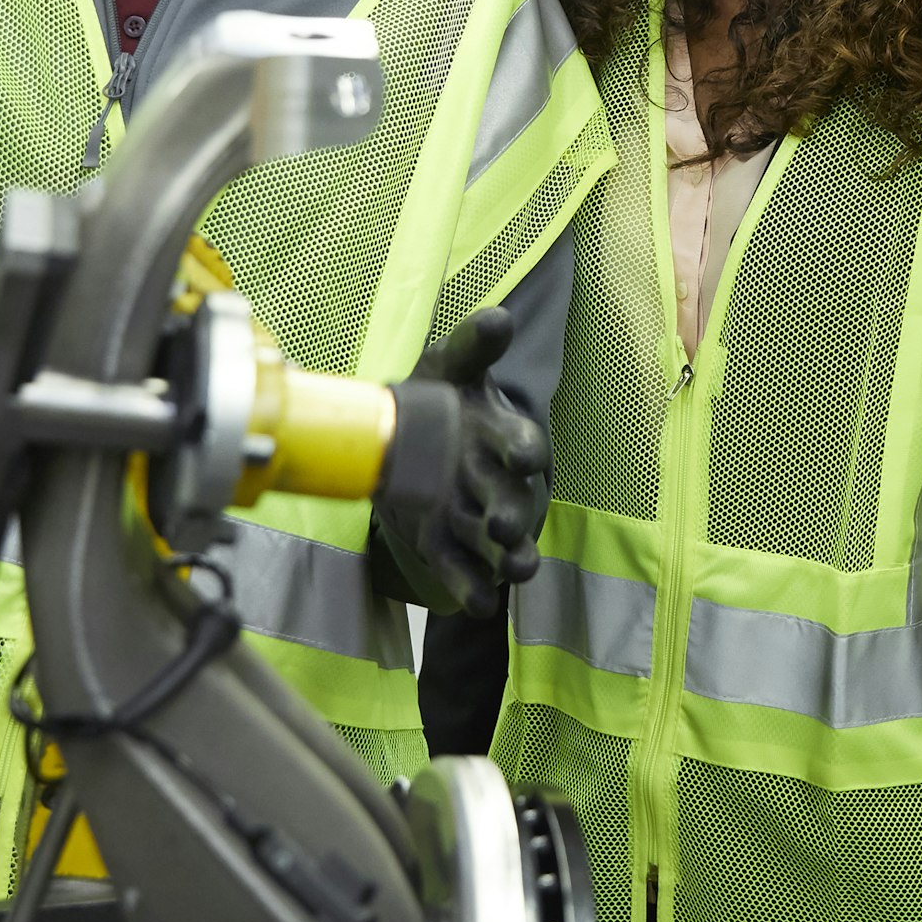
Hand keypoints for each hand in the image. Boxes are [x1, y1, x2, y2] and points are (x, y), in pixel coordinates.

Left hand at [369, 306, 548, 613]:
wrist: (399, 435)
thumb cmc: (438, 397)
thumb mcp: (451, 366)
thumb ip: (474, 344)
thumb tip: (502, 316)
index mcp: (501, 435)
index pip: (522, 443)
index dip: (523, 450)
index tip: (523, 457)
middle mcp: (496, 480)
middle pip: (514, 501)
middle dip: (513, 515)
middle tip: (504, 526)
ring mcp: (474, 516)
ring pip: (501, 544)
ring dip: (511, 558)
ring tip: (516, 571)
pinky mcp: (448, 544)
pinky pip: (466, 571)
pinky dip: (474, 589)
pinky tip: (479, 604)